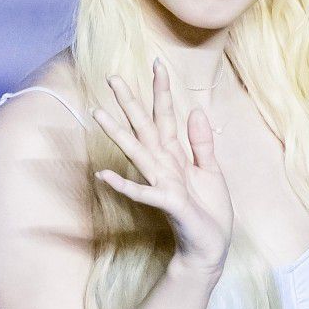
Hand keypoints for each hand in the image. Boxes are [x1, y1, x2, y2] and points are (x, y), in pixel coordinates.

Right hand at [91, 59, 233, 275]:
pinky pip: (142, 192)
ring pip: (138, 153)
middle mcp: (164, 165)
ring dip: (118, 134)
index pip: (166, 117)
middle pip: (145, 127)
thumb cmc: (209, 210)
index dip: (162, 91)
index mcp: (176, 155)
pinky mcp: (168, 203)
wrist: (210, 245)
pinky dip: (124, 184)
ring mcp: (163, 183)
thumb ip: (201, 143)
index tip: (158, 63)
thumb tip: (195, 111)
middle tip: (112, 77)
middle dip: (130, 103)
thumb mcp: (210, 171)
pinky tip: (103, 174)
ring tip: (98, 114)